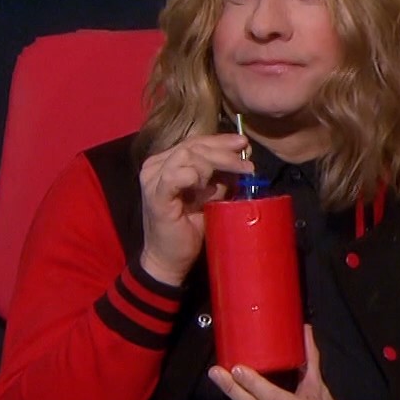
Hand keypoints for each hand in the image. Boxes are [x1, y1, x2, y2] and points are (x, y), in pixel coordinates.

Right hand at [137, 133, 252, 285]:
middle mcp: (156, 167)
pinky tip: (206, 183)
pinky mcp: (155, 197)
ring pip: (186, 156)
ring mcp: (153, 180)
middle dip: (224, 151)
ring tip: (237, 173)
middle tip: (247, 162)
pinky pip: (174, 177)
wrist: (171, 259)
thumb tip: (244, 154)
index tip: (244, 144)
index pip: (195, 142)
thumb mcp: (211, 194)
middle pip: (193, 146)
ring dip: (216, 161)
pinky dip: (193, 175)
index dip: (221, 140)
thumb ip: (221, 175)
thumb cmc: (191, 226)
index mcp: (167, 162)